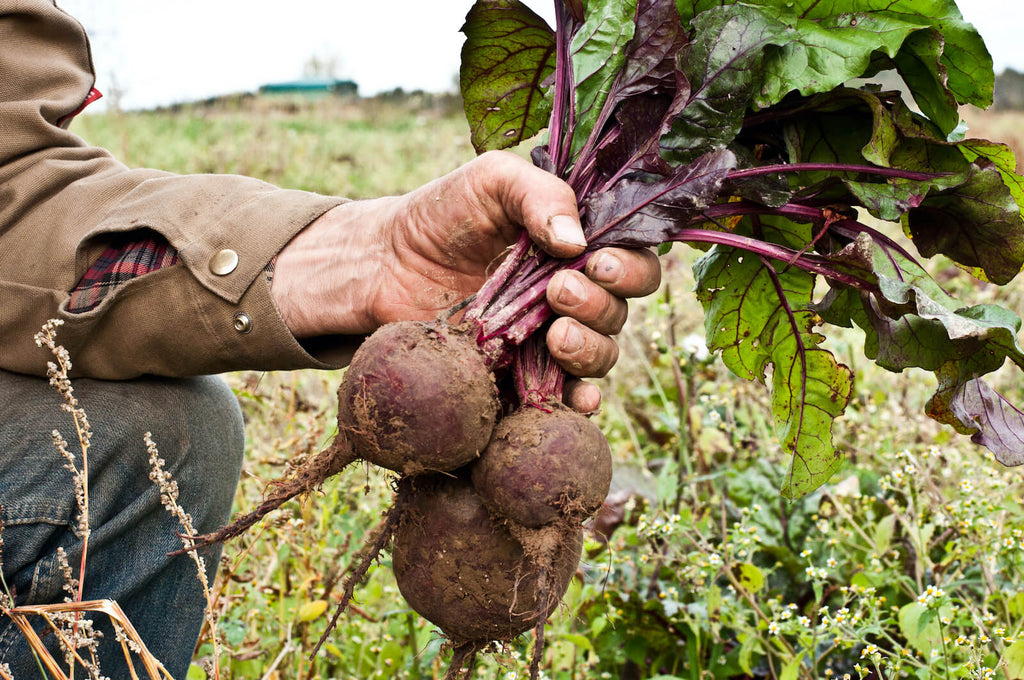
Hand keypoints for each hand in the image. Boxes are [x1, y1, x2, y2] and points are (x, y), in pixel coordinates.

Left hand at [271, 151, 660, 409]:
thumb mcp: (491, 181)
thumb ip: (539, 195)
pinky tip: (577, 399)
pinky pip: (564, 398)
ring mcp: (548, 341)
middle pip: (619, 312)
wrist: (384, 265)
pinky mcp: (520, 377)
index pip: (633, 263)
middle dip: (600, 304)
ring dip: (590, 348)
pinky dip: (579, 404)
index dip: (630, 267)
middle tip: (559, 290)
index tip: (596, 260)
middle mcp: (572, 297)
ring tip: (554, 333)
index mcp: (577, 249)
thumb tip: (577, 241)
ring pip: (600, 356)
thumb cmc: (442, 215)